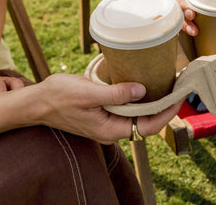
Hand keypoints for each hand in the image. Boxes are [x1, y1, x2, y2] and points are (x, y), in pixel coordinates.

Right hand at [35, 74, 182, 143]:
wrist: (37, 102)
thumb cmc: (59, 97)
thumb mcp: (88, 93)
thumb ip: (115, 94)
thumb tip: (142, 90)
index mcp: (110, 129)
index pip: (148, 126)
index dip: (166, 113)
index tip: (179, 97)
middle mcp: (111, 130)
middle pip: (146, 123)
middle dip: (164, 107)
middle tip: (177, 88)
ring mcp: (108, 123)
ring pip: (137, 116)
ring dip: (153, 103)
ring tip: (166, 86)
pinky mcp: (104, 114)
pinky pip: (127, 110)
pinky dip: (139, 100)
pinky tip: (145, 87)